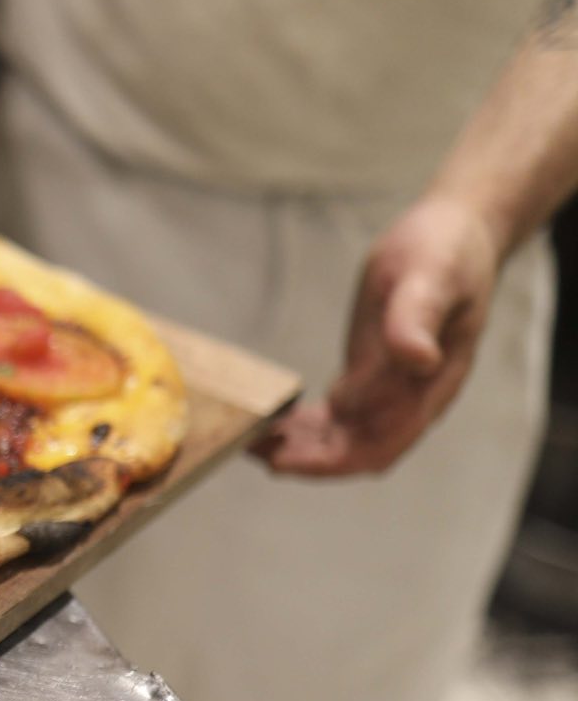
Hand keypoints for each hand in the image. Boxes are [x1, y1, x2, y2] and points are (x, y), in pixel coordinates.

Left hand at [255, 195, 502, 477]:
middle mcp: (413, 398)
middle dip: (305, 458)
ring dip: (298, 445)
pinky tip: (269, 421)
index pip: (383, 441)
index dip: (333, 460)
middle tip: (248, 448)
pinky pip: (336, 417)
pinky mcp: (369, 379)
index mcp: (432, 383)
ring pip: (343, 438)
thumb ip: (417, 317)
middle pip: (357, 450)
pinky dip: (303, 425)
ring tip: (247, 438)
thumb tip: (416, 359)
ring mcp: (391, 391)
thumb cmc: (446, 253)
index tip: (283, 462)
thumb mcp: (431, 276)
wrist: (453, 237)